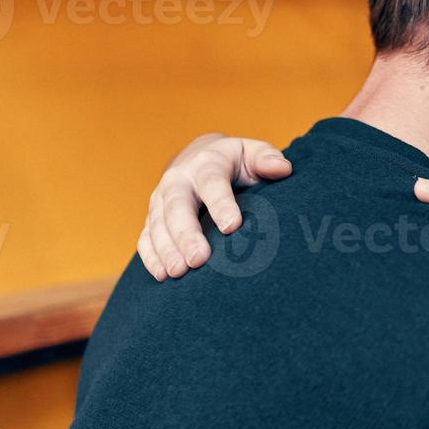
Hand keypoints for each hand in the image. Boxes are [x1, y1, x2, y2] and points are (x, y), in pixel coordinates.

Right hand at [137, 134, 292, 280]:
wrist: (198, 158)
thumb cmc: (235, 162)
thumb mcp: (252, 153)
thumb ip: (266, 159)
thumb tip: (283, 168)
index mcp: (206, 163)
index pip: (212, 182)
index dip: (221, 203)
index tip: (232, 226)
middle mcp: (178, 180)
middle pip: (177, 206)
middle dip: (186, 234)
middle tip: (198, 260)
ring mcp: (160, 200)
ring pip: (157, 224)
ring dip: (166, 250)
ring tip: (178, 272)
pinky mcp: (152, 219)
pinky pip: (145, 237)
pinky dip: (151, 257)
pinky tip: (162, 275)